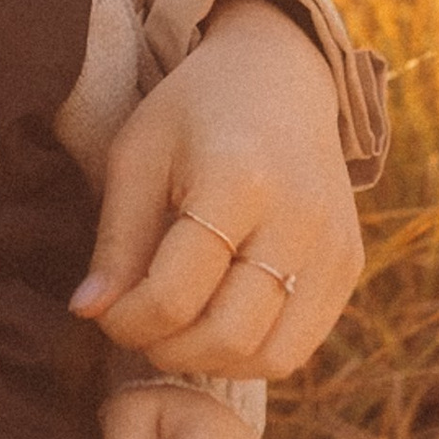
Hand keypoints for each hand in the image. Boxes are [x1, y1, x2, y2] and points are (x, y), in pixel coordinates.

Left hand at [70, 0, 362, 378]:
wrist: (279, 76)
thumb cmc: (194, 113)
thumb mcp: (138, 155)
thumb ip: (116, 240)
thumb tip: (89, 312)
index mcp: (237, 181)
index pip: (175, 294)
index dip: (128, 322)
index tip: (105, 311)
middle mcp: (297, 219)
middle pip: (228, 335)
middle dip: (167, 350)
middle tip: (138, 328)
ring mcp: (333, 246)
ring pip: (271, 356)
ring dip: (211, 362)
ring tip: (175, 331)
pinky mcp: (349, 265)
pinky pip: (300, 345)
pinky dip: (251, 353)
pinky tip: (217, 321)